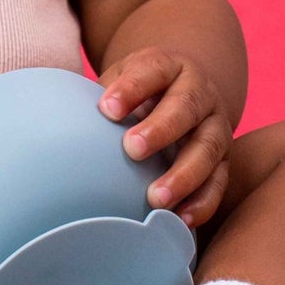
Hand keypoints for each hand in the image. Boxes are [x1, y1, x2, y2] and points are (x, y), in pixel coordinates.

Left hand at [97, 46, 234, 227]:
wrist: (188, 88)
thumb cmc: (141, 90)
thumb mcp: (123, 79)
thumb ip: (103, 96)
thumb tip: (59, 122)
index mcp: (170, 65)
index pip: (152, 70)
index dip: (131, 89)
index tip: (107, 108)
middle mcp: (200, 92)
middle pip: (185, 108)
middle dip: (161, 129)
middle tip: (132, 149)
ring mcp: (216, 125)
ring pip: (207, 148)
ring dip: (183, 175)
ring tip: (156, 198)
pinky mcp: (225, 159)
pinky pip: (219, 182)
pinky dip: (203, 202)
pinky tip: (182, 219)